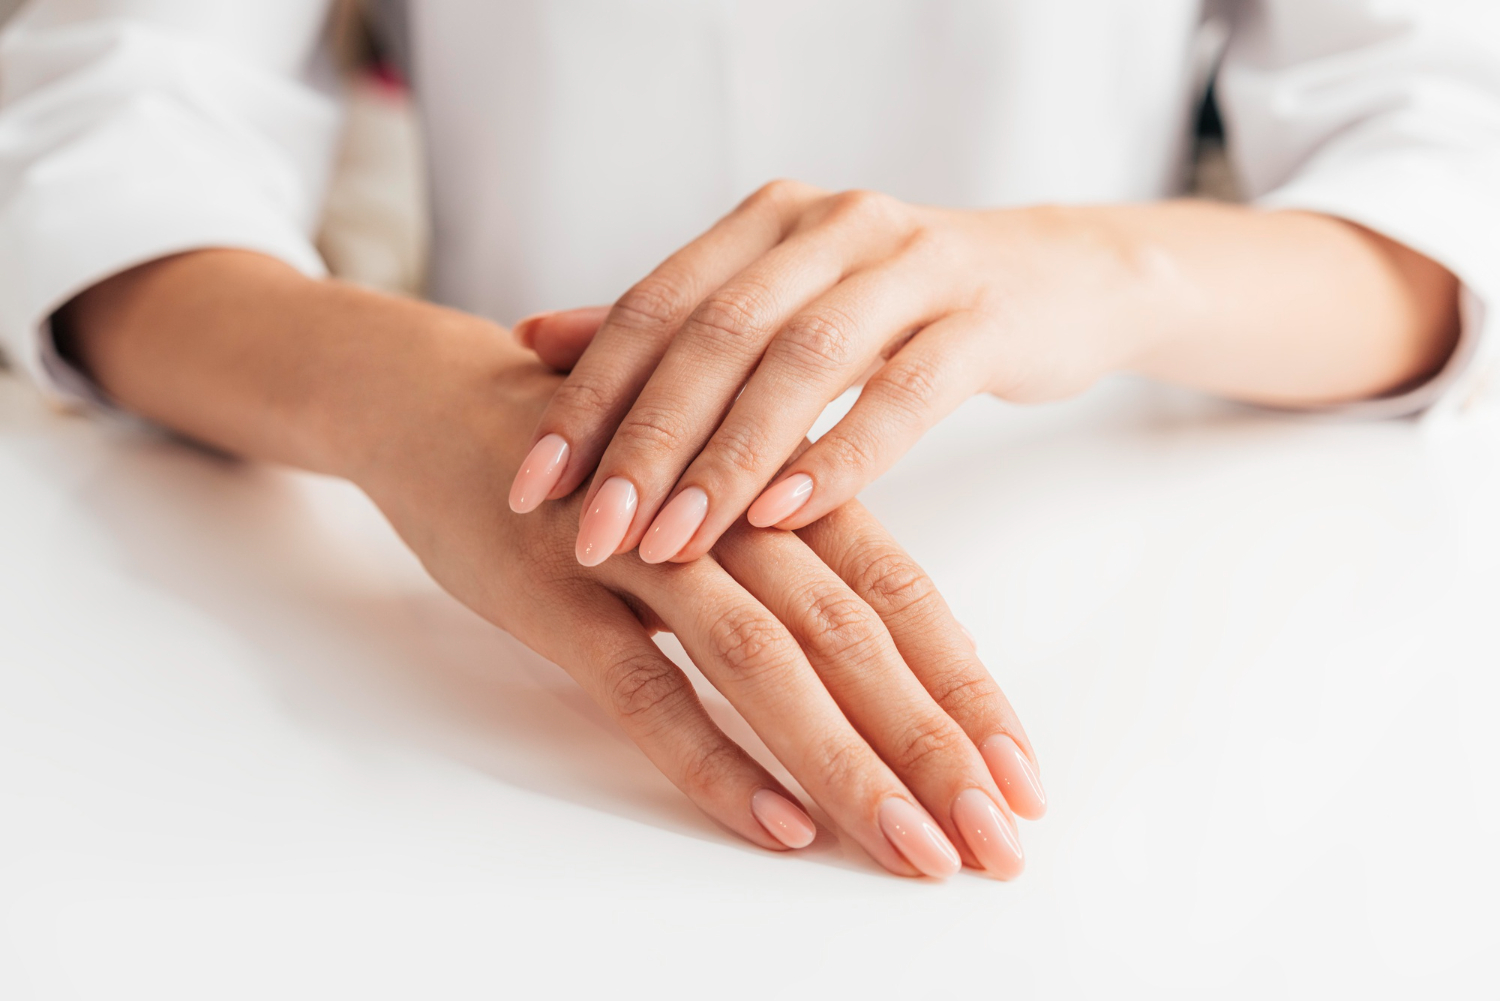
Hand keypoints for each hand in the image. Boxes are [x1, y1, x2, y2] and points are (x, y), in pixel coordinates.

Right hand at [359, 347, 1044, 877]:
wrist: (438, 394)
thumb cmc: (598, 460)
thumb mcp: (713, 495)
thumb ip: (793, 568)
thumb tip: (890, 678)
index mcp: (779, 487)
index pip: (900, 595)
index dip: (967, 688)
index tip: (1027, 780)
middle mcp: (727, 514)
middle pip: (853, 636)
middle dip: (935, 744)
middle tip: (998, 840)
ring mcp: (637, 551)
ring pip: (763, 661)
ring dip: (848, 761)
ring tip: (915, 848)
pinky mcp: (553, 592)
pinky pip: (643, 687)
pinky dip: (713, 757)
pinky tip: (776, 825)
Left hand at [507, 181, 1136, 565]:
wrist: (1056, 281)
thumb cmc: (895, 311)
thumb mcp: (779, 305)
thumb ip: (669, 325)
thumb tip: (533, 339)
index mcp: (767, 220)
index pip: (655, 306)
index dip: (588, 396)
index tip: (531, 483)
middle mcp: (830, 224)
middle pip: (716, 336)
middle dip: (646, 442)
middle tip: (594, 535)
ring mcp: (912, 264)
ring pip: (800, 364)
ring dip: (728, 461)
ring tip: (673, 542)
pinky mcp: (982, 319)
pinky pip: (902, 392)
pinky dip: (839, 456)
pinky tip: (785, 516)